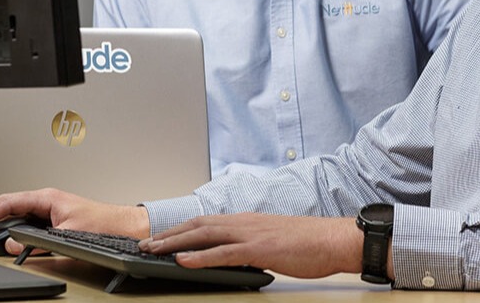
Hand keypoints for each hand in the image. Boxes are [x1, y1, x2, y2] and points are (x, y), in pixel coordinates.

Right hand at [0, 187, 149, 253]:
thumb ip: (38, 241)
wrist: (121, 225)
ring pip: (15, 211)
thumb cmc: (102, 223)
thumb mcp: (67, 235)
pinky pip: (25, 219)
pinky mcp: (52, 217)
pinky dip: (10, 226)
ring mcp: (48, 207)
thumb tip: (14, 244)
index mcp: (47, 197)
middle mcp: (46, 200)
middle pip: (7, 204)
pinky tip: (4, 234)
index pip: (8, 202)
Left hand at [139, 213, 373, 279]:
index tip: (161, 237)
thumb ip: (252, 245)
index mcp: (248, 220)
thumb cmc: (310, 242)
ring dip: (175, 242)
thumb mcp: (275, 240)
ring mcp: (251, 234)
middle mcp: (245, 222)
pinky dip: (200, 255)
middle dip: (169, 234)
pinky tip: (183, 260)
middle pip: (198, 224)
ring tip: (153, 250)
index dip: (181, 228)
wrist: (334, 239)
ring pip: (205, 235)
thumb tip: (236, 256)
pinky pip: (224, 253)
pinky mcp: (260, 249)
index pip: (206, 221)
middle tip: (145, 244)